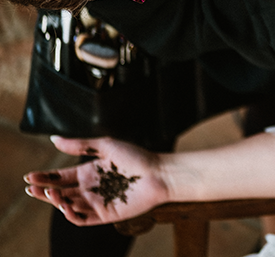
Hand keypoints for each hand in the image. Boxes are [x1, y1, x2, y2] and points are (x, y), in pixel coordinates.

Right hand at [24, 137, 167, 225]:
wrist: (159, 173)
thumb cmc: (136, 156)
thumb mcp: (106, 146)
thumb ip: (80, 145)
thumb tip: (54, 139)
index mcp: (89, 172)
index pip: (61, 177)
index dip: (45, 177)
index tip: (30, 176)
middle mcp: (91, 188)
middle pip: (60, 192)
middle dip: (44, 191)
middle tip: (33, 187)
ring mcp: (97, 202)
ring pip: (69, 206)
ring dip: (56, 202)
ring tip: (51, 193)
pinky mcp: (105, 215)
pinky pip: (83, 219)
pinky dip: (71, 215)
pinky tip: (65, 206)